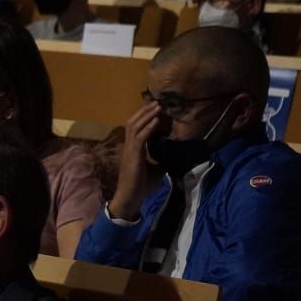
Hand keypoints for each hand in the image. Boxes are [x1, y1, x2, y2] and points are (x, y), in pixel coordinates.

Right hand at [109, 100, 163, 219]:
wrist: (130, 198)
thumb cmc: (140, 187)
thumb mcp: (154, 171)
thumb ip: (160, 161)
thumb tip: (171, 156)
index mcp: (132, 149)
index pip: (136, 128)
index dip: (144, 117)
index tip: (155, 109)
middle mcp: (128, 147)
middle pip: (133, 122)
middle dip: (145, 111)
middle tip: (157, 101)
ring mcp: (129, 150)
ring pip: (135, 126)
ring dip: (147, 115)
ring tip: (158, 106)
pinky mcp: (133, 156)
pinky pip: (140, 137)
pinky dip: (149, 127)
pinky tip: (156, 120)